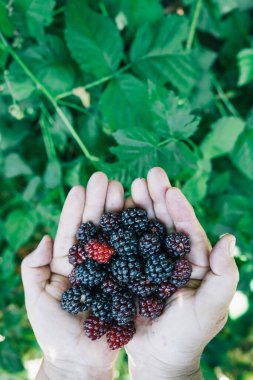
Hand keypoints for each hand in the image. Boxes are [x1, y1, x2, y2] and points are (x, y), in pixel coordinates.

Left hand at [21, 173, 123, 379]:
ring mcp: (113, 271)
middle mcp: (93, 263)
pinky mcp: (131, 283)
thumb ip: (33, 269)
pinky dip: (138, 238)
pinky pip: (135, 259)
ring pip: (116, 237)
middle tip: (104, 179)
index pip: (72, 232)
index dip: (74, 210)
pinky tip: (142, 218)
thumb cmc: (55, 334)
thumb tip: (43, 239)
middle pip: (96, 228)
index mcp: (70, 263)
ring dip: (118, 213)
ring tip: (122, 189)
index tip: (79, 187)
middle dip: (98, 203)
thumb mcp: (37, 300)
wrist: (81, 362)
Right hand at [125, 167, 238, 379]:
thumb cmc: (189, 335)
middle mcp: (171, 258)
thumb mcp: (210, 307)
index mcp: (193, 262)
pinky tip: (114, 211)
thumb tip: (229, 238)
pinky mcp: (131, 271)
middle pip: (164, 223)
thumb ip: (223, 275)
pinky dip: (120, 228)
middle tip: (148, 175)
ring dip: (138, 207)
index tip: (170, 189)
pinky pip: (125, 246)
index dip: (180, 210)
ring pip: (143, 230)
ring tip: (130, 185)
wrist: (159, 357)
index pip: (187, 231)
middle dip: (157, 198)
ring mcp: (149, 263)